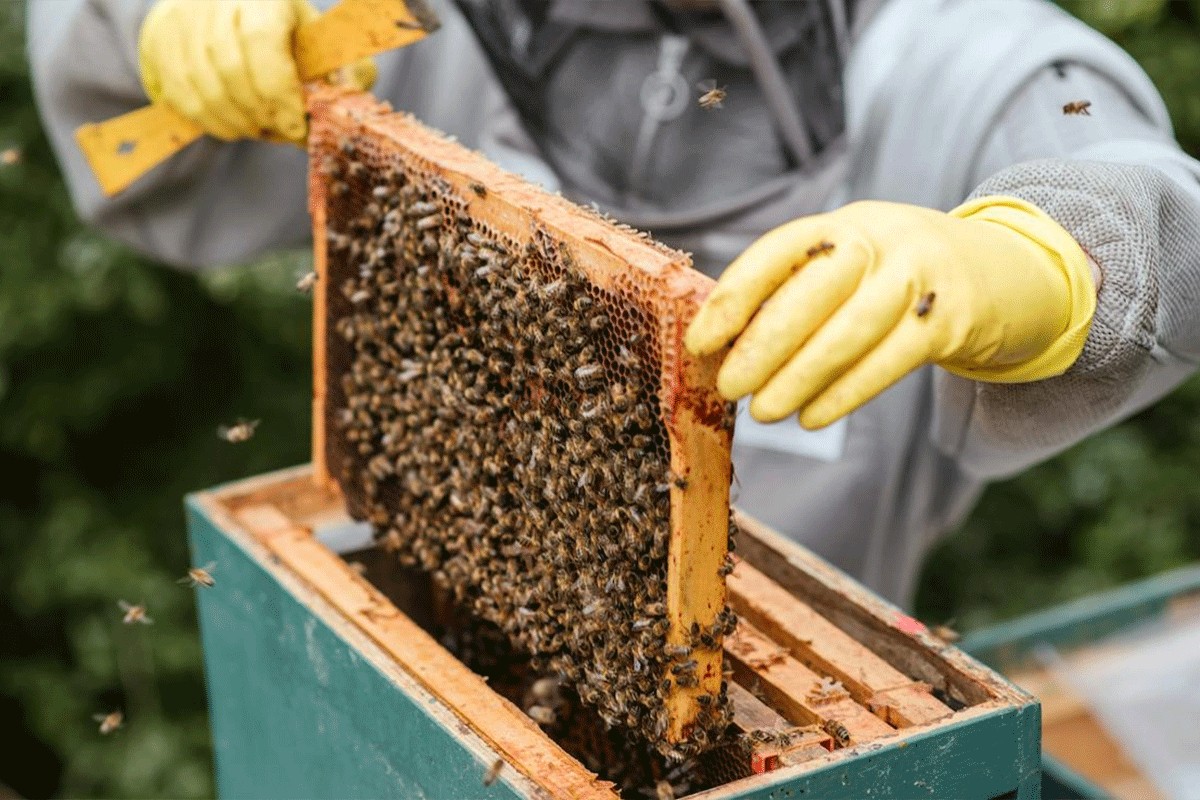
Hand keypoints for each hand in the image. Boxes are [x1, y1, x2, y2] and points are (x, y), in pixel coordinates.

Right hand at [137, 0, 376, 144]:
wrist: (229, 11)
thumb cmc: (291, 36)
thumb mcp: (326, 46)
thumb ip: (347, 73)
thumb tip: (345, 105)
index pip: (262, 40)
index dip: (280, 92)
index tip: (297, 126)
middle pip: (230, 68)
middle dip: (260, 113)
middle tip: (282, 132)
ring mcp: (184, 17)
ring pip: (203, 86)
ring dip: (237, 122)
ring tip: (261, 129)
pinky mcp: (162, 42)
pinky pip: (183, 96)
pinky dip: (213, 122)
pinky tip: (236, 126)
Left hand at [685, 197, 1096, 428]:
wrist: (1005, 272)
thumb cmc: (897, 279)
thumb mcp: (852, 266)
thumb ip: (797, 293)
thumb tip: (723, 346)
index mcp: (843, 224)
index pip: (779, 252)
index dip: (735, 297)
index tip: (701, 341)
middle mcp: (882, 238)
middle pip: (815, 289)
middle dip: (765, 342)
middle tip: (730, 386)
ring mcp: (922, 274)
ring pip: (852, 329)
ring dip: (801, 375)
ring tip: (763, 411)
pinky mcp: (953, 317)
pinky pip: (892, 359)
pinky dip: (847, 392)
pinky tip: (812, 416)